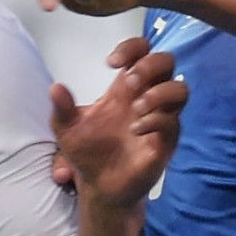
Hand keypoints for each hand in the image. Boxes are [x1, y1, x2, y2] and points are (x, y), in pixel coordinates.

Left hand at [50, 37, 187, 208]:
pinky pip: (173, 123)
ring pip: (180, 89)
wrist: (99, 187)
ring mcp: (159, 119)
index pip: (141, 51)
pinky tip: (136, 130)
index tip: (111, 62)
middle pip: (166, 62)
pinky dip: (156, 121)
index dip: (131, 48)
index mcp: (124, 88)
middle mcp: (146, 98)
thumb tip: (55, 87)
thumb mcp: (67, 129)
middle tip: (129, 82)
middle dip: (149, 65)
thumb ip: (62, 108)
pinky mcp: (166, 141)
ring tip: (136, 108)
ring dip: (159, 93)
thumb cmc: (87, 153)